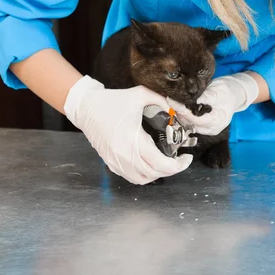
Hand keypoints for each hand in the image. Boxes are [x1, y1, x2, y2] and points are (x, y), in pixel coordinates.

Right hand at [64, 76, 192, 184]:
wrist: (87, 107)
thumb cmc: (112, 101)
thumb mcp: (141, 94)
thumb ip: (162, 101)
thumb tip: (178, 110)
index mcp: (133, 139)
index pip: (160, 163)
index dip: (178, 165)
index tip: (186, 158)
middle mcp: (124, 154)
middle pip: (154, 173)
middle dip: (172, 170)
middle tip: (180, 160)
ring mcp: (116, 161)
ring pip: (143, 179)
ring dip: (158, 174)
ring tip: (167, 163)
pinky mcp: (111, 163)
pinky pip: (131, 177)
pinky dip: (144, 175)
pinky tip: (151, 164)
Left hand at [169, 73, 258, 135]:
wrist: (234, 94)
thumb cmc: (228, 91)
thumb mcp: (218, 91)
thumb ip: (207, 97)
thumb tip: (194, 100)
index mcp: (217, 121)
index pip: (195, 118)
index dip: (182, 110)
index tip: (171, 100)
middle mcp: (210, 128)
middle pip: (188, 122)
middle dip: (176, 111)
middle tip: (165, 98)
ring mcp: (205, 129)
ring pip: (186, 123)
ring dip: (176, 113)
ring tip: (167, 100)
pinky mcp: (201, 126)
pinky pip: (187, 122)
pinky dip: (180, 114)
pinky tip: (174, 106)